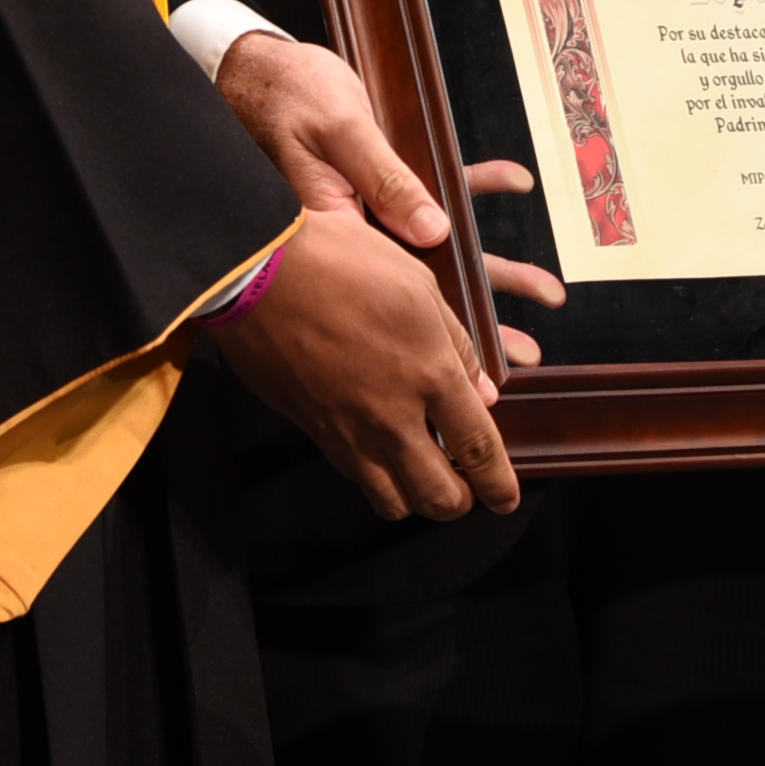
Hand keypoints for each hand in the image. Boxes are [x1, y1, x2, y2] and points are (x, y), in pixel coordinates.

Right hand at [212, 206, 522, 520]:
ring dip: (417, 497)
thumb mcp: (419, 285)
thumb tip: (481, 390)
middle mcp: (392, 415)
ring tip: (425, 475)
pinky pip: (354, 477)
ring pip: (394, 503)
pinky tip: (381, 452)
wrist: (257, 271)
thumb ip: (457, 344)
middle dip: (464, 502)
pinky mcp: (314, 432)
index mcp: (430, 373)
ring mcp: (349, 430)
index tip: (507, 498)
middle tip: (470, 488)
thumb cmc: (338, 263)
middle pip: (440, 497)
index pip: (479, 449)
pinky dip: (376, 479)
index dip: (500, 485)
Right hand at [216, 37, 565, 371]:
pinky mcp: (380, 178)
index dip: (448, 336)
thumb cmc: (288, 100)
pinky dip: (477, 186)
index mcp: (343, 232)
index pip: (405, 294)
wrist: (257, 74)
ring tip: (545, 292)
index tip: (489, 364)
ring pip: (441, 248)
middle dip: (481, 316)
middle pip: (430, 284)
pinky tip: (517, 182)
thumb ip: (385, 181)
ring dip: (492, 266)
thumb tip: (433, 230)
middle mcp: (361, 233)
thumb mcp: (339, 135)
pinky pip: (437, 188)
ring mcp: (372, 210)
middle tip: (527, 351)